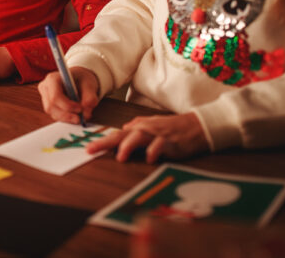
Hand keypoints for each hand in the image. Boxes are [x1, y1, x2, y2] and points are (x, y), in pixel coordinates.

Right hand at [38, 67, 99, 123]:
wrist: (79, 79)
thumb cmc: (82, 79)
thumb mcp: (89, 84)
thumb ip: (90, 97)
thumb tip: (86, 113)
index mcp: (52, 78)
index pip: (55, 96)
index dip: (67, 106)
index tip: (80, 109)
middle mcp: (45, 88)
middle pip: (51, 107)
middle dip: (67, 115)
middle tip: (81, 118)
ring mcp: (45, 98)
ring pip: (53, 114)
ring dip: (68, 118)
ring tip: (81, 117)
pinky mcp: (49, 106)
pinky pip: (56, 116)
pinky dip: (67, 118)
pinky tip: (75, 116)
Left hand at [86, 113, 208, 162]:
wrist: (196, 126)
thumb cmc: (172, 128)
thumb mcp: (151, 127)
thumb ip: (136, 129)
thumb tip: (123, 131)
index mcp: (138, 128)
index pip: (116, 135)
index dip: (102, 142)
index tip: (88, 149)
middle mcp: (144, 129)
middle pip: (121, 135)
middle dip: (105, 142)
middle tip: (91, 150)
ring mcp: (157, 134)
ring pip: (139, 137)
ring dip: (129, 146)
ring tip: (120, 156)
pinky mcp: (170, 141)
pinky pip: (161, 145)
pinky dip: (155, 151)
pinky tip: (150, 158)